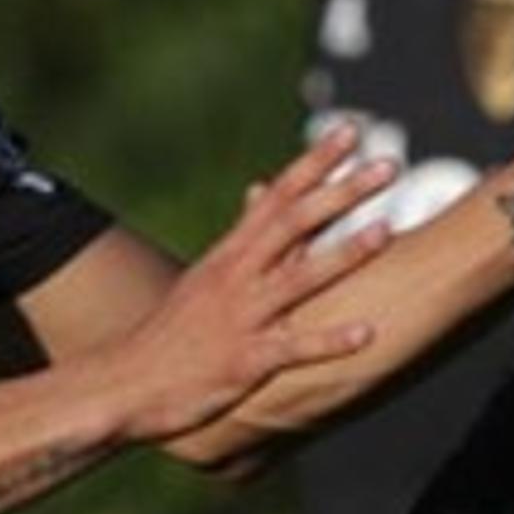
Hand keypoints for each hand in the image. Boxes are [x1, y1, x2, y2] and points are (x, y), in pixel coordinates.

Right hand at [97, 130, 396, 443]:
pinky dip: (329, 341)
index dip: (314, 162)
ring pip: (299, 279)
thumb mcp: (208, 272)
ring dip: (344, 254)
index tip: (351, 130)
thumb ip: (245, 232)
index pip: (278, 195)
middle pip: (294, 223)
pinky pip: (293, 348)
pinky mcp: (245, 362)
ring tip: (387, 232)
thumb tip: (261, 186)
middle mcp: (238, 276)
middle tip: (387, 165)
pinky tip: (367, 334)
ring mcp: (242, 317)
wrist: (125, 384)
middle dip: (341, 193)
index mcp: (232, 253)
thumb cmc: (176, 329)